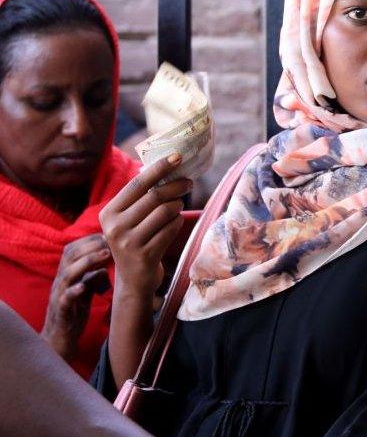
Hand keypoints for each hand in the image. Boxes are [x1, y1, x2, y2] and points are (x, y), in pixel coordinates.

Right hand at [41, 234, 111, 360]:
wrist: (60, 338)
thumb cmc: (74, 311)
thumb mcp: (86, 290)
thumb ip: (93, 276)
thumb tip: (106, 264)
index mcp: (67, 274)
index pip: (73, 249)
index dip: (89, 240)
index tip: (108, 235)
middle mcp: (60, 281)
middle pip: (69, 256)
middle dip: (90, 246)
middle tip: (110, 242)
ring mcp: (59, 295)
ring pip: (67, 274)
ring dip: (86, 263)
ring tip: (104, 256)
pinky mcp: (61, 311)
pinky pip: (64, 299)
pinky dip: (73, 291)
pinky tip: (83, 286)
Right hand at [99, 153, 191, 298]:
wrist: (133, 280)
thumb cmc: (136, 240)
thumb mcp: (129, 220)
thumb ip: (140, 197)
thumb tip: (166, 165)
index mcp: (109, 213)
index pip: (137, 184)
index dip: (158, 168)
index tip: (177, 156)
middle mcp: (115, 227)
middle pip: (155, 196)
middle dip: (176, 185)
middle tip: (188, 182)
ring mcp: (129, 242)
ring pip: (166, 211)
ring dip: (178, 206)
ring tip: (177, 207)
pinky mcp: (145, 254)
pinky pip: (171, 228)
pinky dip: (178, 222)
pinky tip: (175, 223)